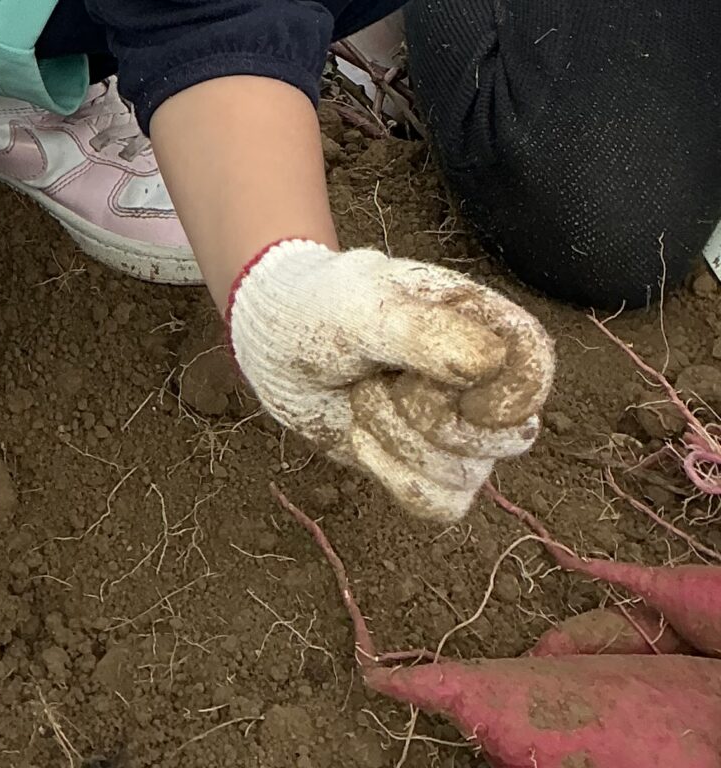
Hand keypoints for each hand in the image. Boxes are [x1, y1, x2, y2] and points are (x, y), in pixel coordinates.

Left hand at [228, 238, 553, 521]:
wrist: (274, 345)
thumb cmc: (320, 306)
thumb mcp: (362, 308)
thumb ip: (424, 332)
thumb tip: (492, 365)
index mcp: (479, 321)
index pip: (536, 363)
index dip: (510, 392)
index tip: (460, 391)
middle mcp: (481, 380)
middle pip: (509, 435)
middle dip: (433, 419)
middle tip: (383, 381)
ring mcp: (458, 429)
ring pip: (467, 472)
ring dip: (398, 439)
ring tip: (364, 396)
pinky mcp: (427, 468)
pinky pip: (442, 504)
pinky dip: (395, 478)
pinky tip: (362, 439)